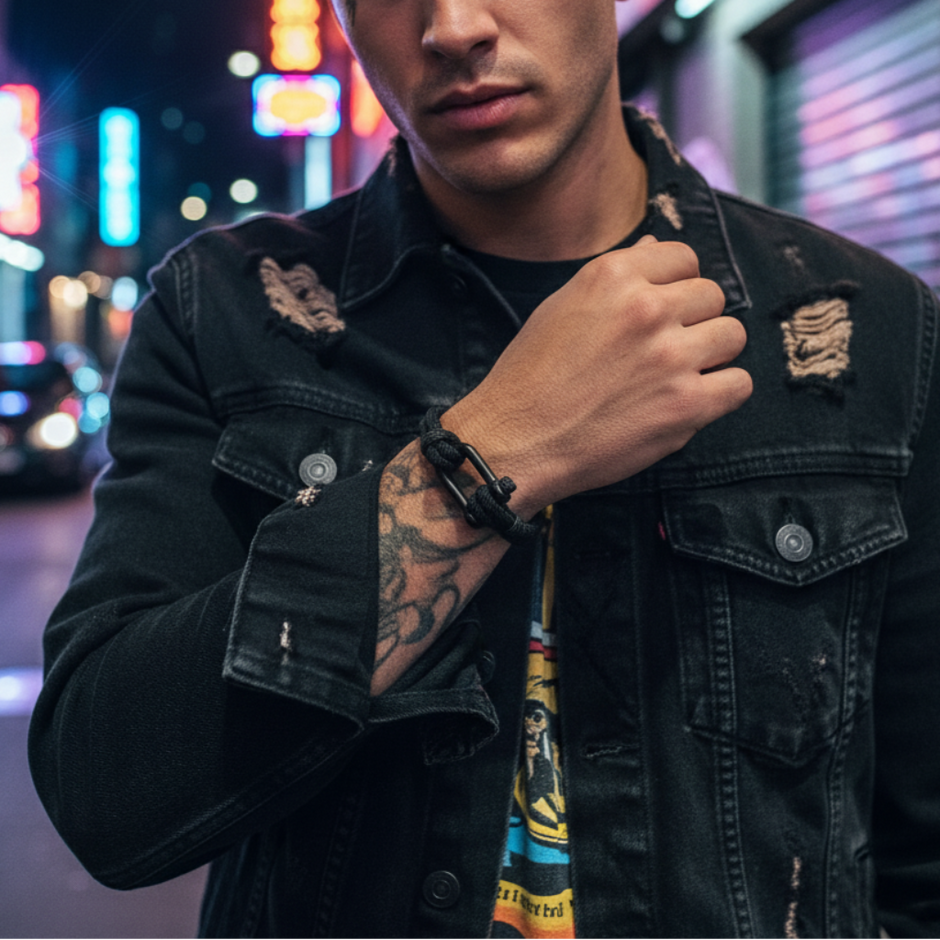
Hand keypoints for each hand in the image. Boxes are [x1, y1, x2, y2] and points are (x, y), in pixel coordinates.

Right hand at [443, 236, 751, 511]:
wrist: (514, 441)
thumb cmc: (529, 378)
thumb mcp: (561, 307)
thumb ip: (616, 278)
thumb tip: (656, 247)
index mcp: (612, 276)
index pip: (683, 258)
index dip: (676, 286)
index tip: (662, 311)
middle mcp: (645, 308)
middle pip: (712, 296)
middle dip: (693, 320)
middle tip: (664, 350)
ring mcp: (670, 357)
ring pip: (731, 335)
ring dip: (711, 355)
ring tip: (677, 375)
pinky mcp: (685, 405)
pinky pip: (738, 384)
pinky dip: (721, 393)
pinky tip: (689, 401)